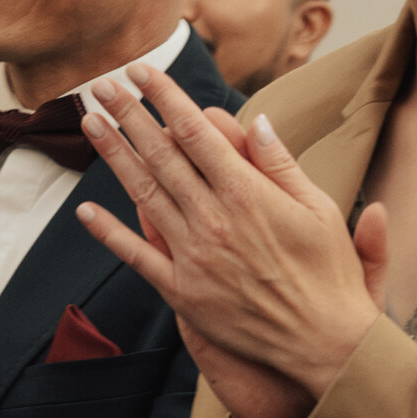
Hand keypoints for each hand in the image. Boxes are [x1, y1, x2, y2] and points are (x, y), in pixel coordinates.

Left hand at [77, 71, 383, 417]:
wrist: (324, 343)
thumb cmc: (330, 275)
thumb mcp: (320, 209)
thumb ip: (281, 165)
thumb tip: (256, 121)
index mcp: (248, 193)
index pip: (196, 132)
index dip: (166, 98)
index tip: (143, 73)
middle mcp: (214, 219)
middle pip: (162, 155)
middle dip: (129, 115)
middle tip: (103, 84)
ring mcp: (194, 255)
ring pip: (144, 194)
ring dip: (114, 156)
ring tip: (90, 123)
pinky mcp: (183, 292)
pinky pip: (137, 256)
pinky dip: (109, 233)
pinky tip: (86, 210)